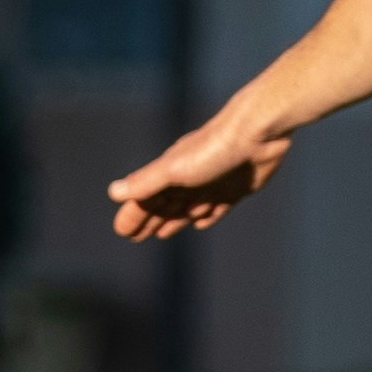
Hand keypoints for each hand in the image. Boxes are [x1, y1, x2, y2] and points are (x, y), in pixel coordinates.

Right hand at [103, 114, 291, 238]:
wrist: (258, 133)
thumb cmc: (213, 150)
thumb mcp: (174, 169)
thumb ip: (145, 181)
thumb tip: (113, 192)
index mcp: (170, 175)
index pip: (144, 200)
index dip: (132, 216)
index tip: (122, 232)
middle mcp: (188, 180)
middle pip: (162, 206)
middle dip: (148, 220)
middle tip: (134, 237)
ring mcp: (212, 184)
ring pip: (186, 209)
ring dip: (173, 220)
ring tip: (162, 233)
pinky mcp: (234, 189)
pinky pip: (215, 208)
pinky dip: (206, 218)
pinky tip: (202, 223)